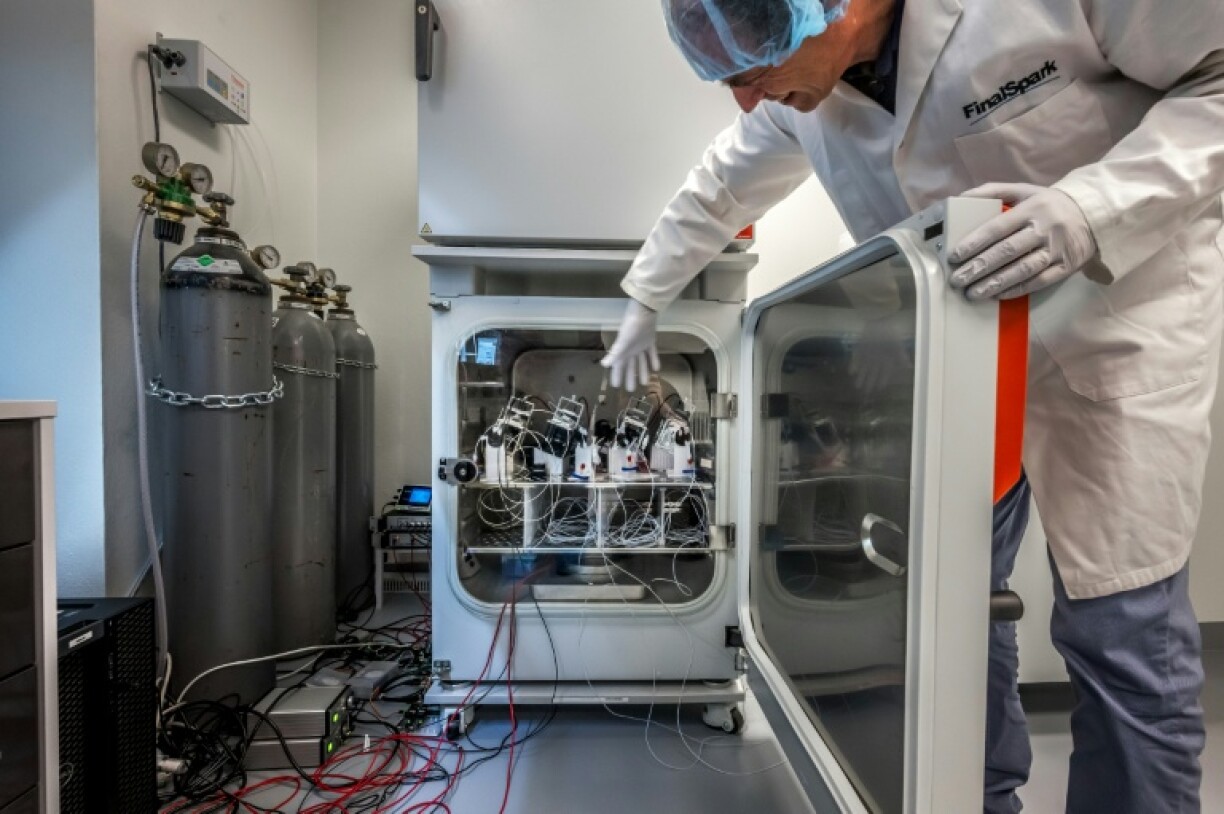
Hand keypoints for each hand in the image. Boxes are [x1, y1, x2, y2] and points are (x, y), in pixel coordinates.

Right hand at [601, 299, 660, 389]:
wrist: (643, 311)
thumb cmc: (631, 326)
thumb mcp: (622, 341)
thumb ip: (615, 353)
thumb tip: (604, 365)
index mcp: (623, 351)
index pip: (619, 366)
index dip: (617, 375)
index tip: (616, 386)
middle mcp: (631, 349)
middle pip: (630, 366)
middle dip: (630, 377)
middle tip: (631, 390)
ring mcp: (640, 345)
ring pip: (641, 362)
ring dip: (642, 371)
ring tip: (645, 383)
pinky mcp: (650, 341)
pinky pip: (652, 353)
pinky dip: (654, 360)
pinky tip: (657, 368)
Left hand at [848, 311, 913, 396]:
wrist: (879, 321)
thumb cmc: (890, 333)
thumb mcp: (898, 345)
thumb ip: (902, 357)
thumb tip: (909, 367)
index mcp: (886, 360)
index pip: (884, 374)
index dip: (882, 381)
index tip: (880, 388)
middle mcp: (876, 360)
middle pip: (872, 374)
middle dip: (869, 383)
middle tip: (865, 392)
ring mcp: (867, 356)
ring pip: (863, 369)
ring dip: (860, 377)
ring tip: (857, 386)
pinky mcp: (859, 350)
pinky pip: (856, 359)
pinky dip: (853, 364)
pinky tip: (852, 372)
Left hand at [948, 183, 1096, 300]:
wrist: (1093, 214)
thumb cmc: (1047, 204)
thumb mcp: (1023, 190)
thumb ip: (992, 191)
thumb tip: (960, 198)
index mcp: (1032, 208)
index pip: (998, 227)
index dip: (975, 242)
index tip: (955, 256)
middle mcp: (1045, 228)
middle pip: (1007, 251)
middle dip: (979, 267)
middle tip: (957, 280)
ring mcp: (1057, 249)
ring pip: (1023, 269)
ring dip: (995, 283)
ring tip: (973, 293)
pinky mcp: (1067, 266)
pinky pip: (1040, 281)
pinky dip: (1018, 290)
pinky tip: (998, 295)